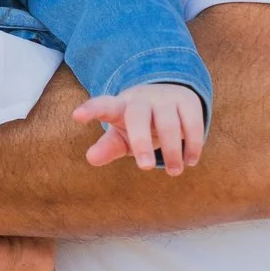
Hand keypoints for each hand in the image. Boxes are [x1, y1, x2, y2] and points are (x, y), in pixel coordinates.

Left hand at [72, 82, 206, 175]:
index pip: (103, 106)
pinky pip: (192, 122)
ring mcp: (165, 99)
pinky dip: (192, 143)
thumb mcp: (122, 136)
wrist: (170, 99)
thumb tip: (91, 158)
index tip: (77, 116)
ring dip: (172, 149)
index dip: (91, 110)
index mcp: (120, 107)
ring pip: (168, 122)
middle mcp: (141, 100)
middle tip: (146, 168)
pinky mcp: (187, 101)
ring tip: (174, 171)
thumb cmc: (138, 124)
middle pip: (138, 116)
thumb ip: (108, 147)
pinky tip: (190, 160)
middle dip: (141, 142)